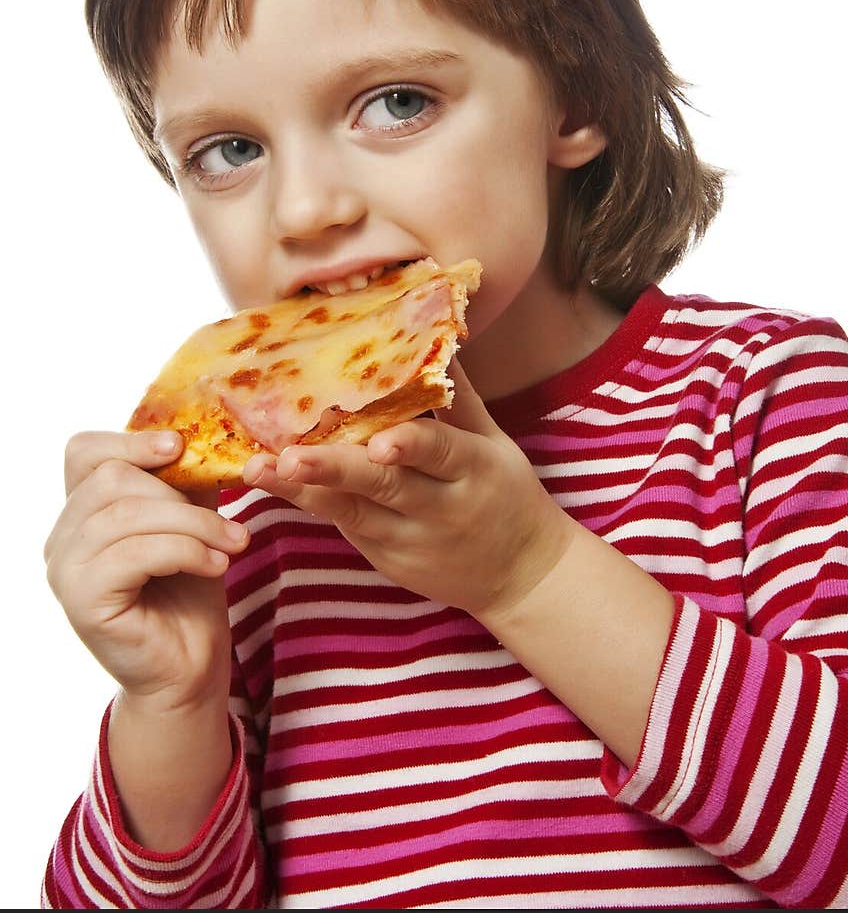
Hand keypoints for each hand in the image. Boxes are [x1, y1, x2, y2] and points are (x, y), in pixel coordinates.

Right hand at [44, 431, 249, 710]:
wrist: (189, 667)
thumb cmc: (188, 594)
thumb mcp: (191, 522)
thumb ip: (185, 481)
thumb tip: (204, 434)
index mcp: (81, 513)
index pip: (83, 452)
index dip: (130, 440)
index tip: (180, 448)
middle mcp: (61, 539)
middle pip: (112, 479)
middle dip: (181, 496)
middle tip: (230, 523)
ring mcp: (64, 571)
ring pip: (127, 515)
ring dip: (194, 525)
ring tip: (233, 544)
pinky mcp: (82, 601)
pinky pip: (134, 553)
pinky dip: (185, 551)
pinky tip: (216, 566)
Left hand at [242, 360, 577, 619]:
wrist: (523, 576)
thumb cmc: (506, 493)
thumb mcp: (494, 443)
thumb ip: (457, 398)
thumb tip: (431, 335)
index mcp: (474, 470)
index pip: (441, 453)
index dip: (410, 446)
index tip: (379, 441)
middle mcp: (439, 509)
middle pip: (383, 487)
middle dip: (333, 470)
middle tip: (286, 457)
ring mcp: (409, 540)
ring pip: (351, 512)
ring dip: (302, 490)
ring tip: (259, 471)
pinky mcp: (387, 560)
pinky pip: (346, 526)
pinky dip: (311, 502)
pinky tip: (272, 481)